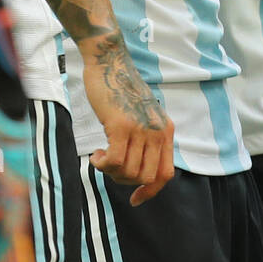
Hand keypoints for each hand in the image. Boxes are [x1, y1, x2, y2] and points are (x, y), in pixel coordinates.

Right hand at [81, 32, 175, 206]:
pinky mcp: (121, 126)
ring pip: (128, 171)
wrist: (110, 63)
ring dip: (110, 171)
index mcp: (166, 130)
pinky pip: (113, 161)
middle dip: (125, 180)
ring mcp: (141, 129)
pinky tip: (96, 155)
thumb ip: (148, 139)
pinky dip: (102, 164)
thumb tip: (139, 173)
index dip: (150, 191)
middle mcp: (158, 131)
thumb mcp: (144, 115)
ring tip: (102, 156)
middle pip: (145, 177)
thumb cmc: (122, 90)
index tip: (134, 198)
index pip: (165, 174)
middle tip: (110, 167)